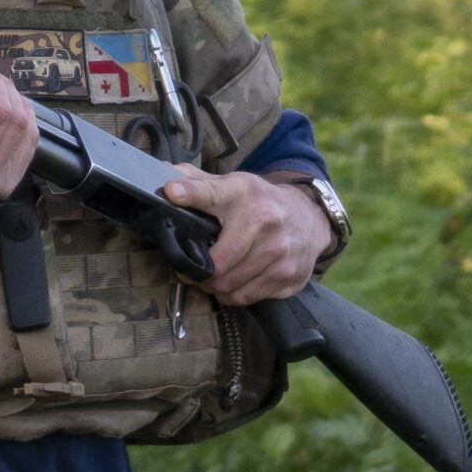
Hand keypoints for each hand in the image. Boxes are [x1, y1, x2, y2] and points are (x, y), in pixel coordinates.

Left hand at [160, 168, 330, 304]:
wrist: (309, 218)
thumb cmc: (260, 203)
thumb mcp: (232, 186)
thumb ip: (197, 182)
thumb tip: (163, 174)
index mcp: (243, 194)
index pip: (210, 193)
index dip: (188, 193)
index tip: (171, 192)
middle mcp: (264, 221)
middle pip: (217, 262)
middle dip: (196, 271)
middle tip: (188, 269)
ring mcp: (279, 252)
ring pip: (229, 285)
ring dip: (212, 285)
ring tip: (208, 276)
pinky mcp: (288, 276)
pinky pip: (246, 297)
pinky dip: (231, 294)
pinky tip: (230, 283)